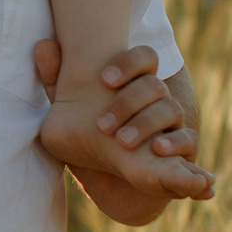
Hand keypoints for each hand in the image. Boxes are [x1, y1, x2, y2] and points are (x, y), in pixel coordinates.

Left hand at [32, 39, 212, 216]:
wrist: (108, 186)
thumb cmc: (91, 143)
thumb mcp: (67, 114)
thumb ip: (58, 82)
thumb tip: (43, 44)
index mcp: (132, 85)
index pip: (144, 58)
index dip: (128, 62)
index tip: (104, 78)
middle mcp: (156, 100)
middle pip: (154, 85)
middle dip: (128, 101)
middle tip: (102, 125)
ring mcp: (172, 124)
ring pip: (171, 110)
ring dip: (146, 124)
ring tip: (122, 141)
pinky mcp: (182, 150)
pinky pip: (188, 141)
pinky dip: (176, 144)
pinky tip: (158, 150)